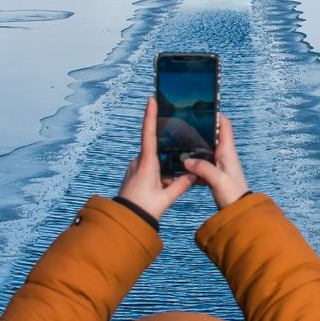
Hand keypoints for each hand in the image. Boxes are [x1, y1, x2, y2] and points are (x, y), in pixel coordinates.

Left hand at [118, 97, 194, 218]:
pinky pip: (150, 167)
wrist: (126, 220)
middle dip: (167, 151)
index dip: (150, 116)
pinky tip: (164, 185)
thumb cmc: (143, 209)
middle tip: (175, 154)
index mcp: (146, 164)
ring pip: (154, 160)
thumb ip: (181, 185)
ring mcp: (135, 168)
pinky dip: (159, 173)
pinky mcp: (135, 175)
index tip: (151, 100)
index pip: (148, 134)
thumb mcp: (166, 198)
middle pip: (155, 148)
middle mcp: (138, 162)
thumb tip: (193, 175)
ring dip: (164, 167)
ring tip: (168, 182)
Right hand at [185, 113, 248, 210]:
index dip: (216, 115)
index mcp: (228, 152)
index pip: (225, 126)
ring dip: (193, 150)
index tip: (204, 108)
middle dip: (200, 131)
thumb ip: (203, 168)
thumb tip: (186, 161)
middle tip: (185, 125)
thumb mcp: (218, 180)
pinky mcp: (214, 176)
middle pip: (212, 137)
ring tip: (179, 145)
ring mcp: (219, 166)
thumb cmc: (234, 195)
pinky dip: (192, 167)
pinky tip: (182, 170)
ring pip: (204, 152)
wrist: (238, 213)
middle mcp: (224, 156)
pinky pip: (201, 167)